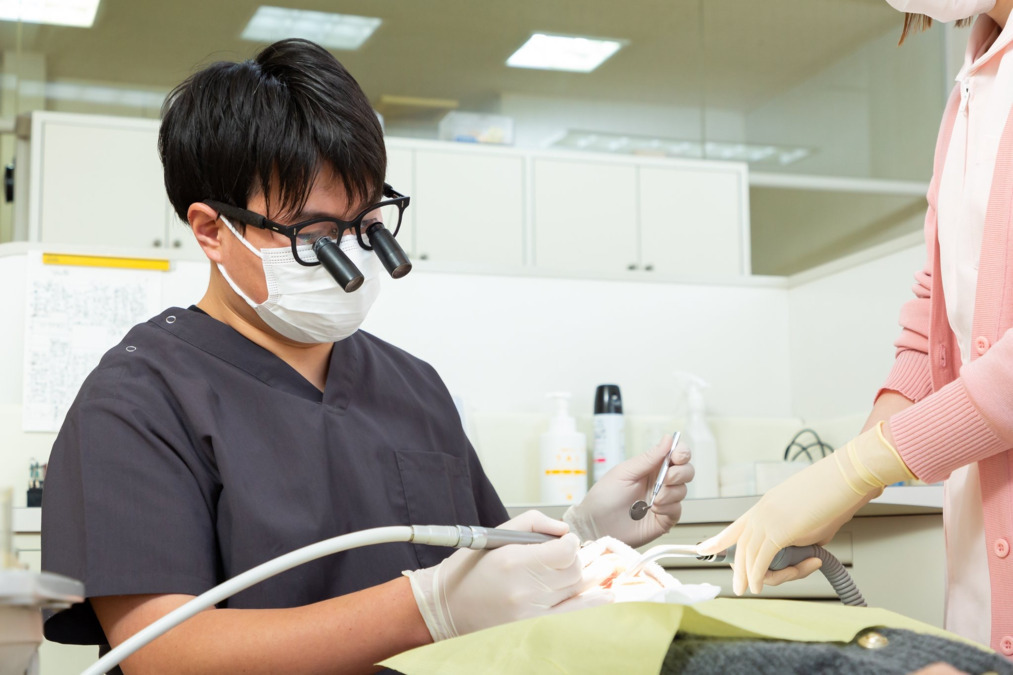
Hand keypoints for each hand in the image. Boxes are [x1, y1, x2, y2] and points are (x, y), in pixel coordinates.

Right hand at [403, 510, 612, 640]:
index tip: (565, 541)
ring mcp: (528, 613)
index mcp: (513, 561)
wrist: (446, 607)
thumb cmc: (468, 570)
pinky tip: (605, 593)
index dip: (571, 543)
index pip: (565, 552)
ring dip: (581, 577)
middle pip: (574, 571)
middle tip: (563, 556)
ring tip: (581, 569)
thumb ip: (534, 523)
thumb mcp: (495, 535)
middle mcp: (523, 589)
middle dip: (575, 559)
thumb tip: (564, 530)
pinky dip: (590, 603)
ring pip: (576, 591)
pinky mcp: (531, 627)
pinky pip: (573, 615)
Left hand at [563, 434, 693, 547]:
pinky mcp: (664, 518)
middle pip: (686, 471)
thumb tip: (668, 439)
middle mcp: (660, 482)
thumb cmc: (604, 497)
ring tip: (653, 499)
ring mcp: (664, 500)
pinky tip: (654, 510)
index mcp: (650, 467)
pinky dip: (668, 508)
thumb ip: (648, 458)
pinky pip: (677, 509)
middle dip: (680, 473)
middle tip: (667, 478)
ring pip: (683, 490)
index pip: (676, 454)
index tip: (677, 456)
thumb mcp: (624, 473)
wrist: (596, 526)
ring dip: (670, 493)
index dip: (682, 452)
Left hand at [697, 422, 912, 595]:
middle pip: (740, 546)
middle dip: (738, 569)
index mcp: (765, 507)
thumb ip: (800, 540)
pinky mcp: (778, 531)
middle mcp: (761, 512)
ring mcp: (767, 520)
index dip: (719, 540)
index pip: (735, 526)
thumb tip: (803, 557)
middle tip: (739, 587)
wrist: (844, 480)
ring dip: (751, 577)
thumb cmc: (834, 497)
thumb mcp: (810, 523)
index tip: (704, 549)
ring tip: (753, 590)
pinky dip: (759, 576)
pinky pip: (762, 559)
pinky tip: (758, 586)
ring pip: (751, 556)